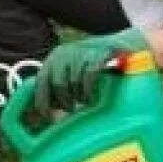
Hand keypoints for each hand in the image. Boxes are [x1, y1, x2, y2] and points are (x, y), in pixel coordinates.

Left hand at [33, 28, 148, 114]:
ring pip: (74, 81)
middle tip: (70, 109)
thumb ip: (59, 88)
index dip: (42, 100)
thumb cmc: (92, 64)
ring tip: (84, 101)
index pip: (41, 81)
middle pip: (58, 83)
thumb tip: (42, 114)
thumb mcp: (71, 72)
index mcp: (54, 58)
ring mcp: (82, 51)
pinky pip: (90, 75)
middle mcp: (65, 52)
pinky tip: (92, 97)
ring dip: (79, 96)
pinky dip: (89, 89)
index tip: (46, 116)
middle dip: (64, 100)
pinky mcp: (100, 52)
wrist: (121, 45)